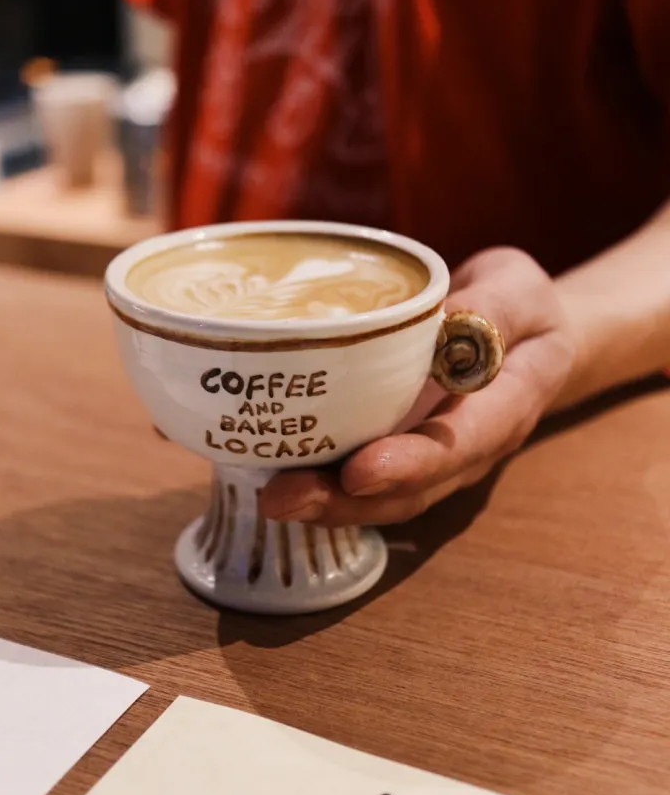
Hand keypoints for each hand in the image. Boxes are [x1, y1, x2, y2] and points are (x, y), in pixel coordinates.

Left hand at [260, 248, 578, 527]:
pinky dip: (319, 481)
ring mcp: (430, 459)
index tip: (359, 472)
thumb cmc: (521, 304)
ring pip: (381, 498)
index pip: (461, 446)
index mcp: (506, 408)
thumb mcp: (519, 290)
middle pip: (410, 493)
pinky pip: (360, 478)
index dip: (410, 465)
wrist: (527, 333)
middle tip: (283, 498)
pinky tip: (269, 473)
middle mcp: (466, 449)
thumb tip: (442, 322)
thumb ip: (491, 309)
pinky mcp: (397, 448)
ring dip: (325, 503)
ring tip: (271, 498)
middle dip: (346, 502)